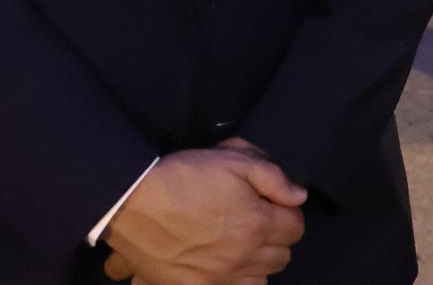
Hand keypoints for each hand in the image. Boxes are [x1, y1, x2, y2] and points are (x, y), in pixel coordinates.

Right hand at [101, 146, 306, 284]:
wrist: (133, 202)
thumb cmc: (184, 176)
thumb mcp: (232, 160)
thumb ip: (273, 177)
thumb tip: (299, 196)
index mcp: (257, 223)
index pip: (296, 227)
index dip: (287, 211)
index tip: (272, 203)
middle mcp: (245, 256)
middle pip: (282, 257)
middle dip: (276, 237)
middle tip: (257, 219)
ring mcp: (221, 278)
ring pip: (261, 279)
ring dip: (258, 262)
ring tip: (240, 243)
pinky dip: (235, 280)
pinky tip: (223, 263)